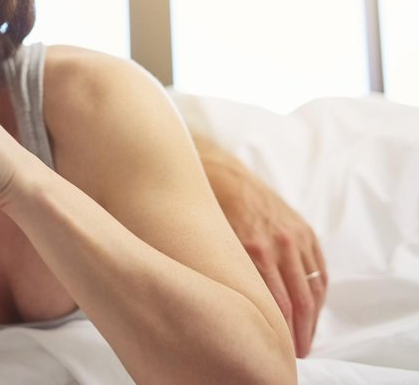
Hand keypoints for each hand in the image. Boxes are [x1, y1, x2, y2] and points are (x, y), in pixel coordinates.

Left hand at [196, 138, 327, 356]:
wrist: (222, 174)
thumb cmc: (210, 211)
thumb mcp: (212, 242)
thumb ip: (227, 273)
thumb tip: (231, 308)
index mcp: (255, 249)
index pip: (277, 304)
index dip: (281, 331)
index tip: (277, 348)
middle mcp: (280, 243)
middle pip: (299, 301)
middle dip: (299, 333)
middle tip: (295, 354)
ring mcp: (296, 236)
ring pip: (313, 288)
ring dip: (312, 318)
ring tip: (305, 340)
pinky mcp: (304, 230)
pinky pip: (319, 270)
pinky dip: (319, 294)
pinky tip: (313, 311)